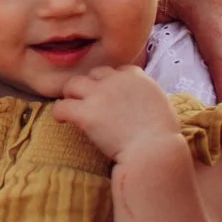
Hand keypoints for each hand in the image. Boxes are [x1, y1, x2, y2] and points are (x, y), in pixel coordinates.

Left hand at [50, 64, 176, 161]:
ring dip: (71, 94)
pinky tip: (61, 120)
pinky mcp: (86, 113)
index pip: (119, 70)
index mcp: (136, 77)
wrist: (154, 151)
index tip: (111, 96)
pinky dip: (59, 112)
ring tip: (72, 106)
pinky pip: (62, 106)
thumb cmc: (162, 136)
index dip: (112, 82)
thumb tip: (141, 102)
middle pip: (95, 74)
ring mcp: (99, 95)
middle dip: (91, 86)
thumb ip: (147, 96)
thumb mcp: (162, 105)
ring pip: (73, 84)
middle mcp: (116, 80)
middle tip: (89, 101)